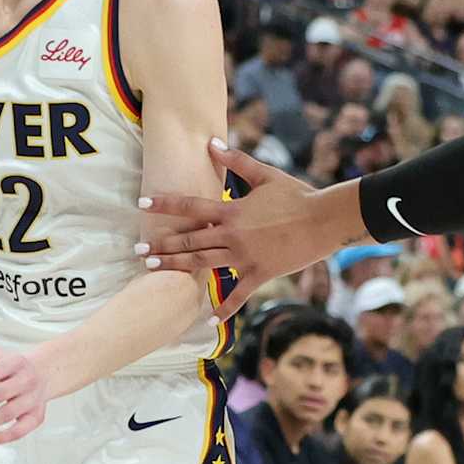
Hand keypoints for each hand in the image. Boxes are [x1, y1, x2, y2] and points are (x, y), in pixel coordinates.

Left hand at [137, 139, 357, 320]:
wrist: (324, 220)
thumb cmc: (297, 195)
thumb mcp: (265, 175)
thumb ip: (236, 160)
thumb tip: (211, 142)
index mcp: (232, 211)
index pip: (191, 206)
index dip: (165, 203)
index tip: (143, 204)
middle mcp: (233, 235)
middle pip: (190, 240)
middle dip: (162, 245)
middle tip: (139, 251)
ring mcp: (245, 257)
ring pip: (203, 264)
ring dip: (177, 267)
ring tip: (154, 270)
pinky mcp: (260, 273)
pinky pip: (238, 295)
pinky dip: (224, 309)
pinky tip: (208, 321)